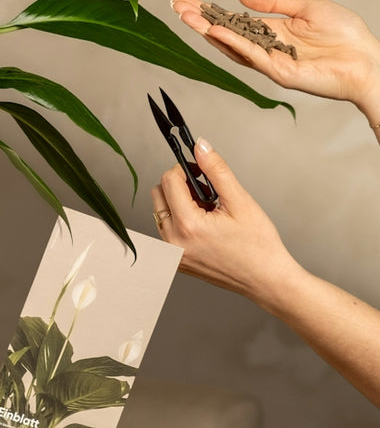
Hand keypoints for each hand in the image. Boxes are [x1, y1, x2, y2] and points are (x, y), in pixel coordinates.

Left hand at [151, 138, 298, 305]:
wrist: (268, 281)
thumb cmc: (259, 246)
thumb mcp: (240, 201)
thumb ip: (216, 169)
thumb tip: (200, 146)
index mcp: (187, 225)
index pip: (169, 180)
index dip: (186, 169)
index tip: (202, 171)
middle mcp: (173, 242)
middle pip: (159, 193)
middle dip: (181, 186)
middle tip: (208, 193)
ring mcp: (173, 254)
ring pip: (161, 211)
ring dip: (180, 203)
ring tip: (209, 212)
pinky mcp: (176, 261)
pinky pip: (166, 229)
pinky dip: (181, 220)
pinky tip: (205, 226)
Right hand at [171, 0, 379, 117]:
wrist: (368, 60)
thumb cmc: (347, 36)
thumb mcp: (306, 5)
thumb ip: (274, 0)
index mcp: (272, 31)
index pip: (233, 20)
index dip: (209, 10)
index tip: (186, 1)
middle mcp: (266, 47)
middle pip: (224, 33)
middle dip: (199, 20)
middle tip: (176, 7)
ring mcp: (270, 61)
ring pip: (231, 46)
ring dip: (208, 31)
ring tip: (187, 17)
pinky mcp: (279, 72)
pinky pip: (251, 55)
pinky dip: (231, 43)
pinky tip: (215, 30)